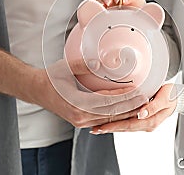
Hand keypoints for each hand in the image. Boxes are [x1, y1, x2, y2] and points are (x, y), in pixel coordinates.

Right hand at [32, 59, 146, 127]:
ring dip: (126, 111)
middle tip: (146, 98)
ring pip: (109, 118)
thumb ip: (84, 64)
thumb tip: (101, 62)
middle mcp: (80, 117)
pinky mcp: (82, 121)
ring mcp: (81, 121)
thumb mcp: (66, 68)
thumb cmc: (51, 78)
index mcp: (77, 104)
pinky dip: (116, 114)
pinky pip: (103, 119)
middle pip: (112, 113)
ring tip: (141, 103)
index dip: (124, 96)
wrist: (37, 90)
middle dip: (130, 106)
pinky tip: (126, 108)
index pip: (107, 102)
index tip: (137, 89)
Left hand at [90, 84, 176, 133]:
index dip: (114, 125)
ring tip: (98, 127)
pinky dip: (118, 123)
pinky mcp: (143, 120)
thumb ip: (153, 106)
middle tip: (94, 129)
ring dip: (112, 127)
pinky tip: (109, 123)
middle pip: (125, 128)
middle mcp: (147, 125)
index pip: (129, 124)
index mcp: (151, 121)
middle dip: (109, 128)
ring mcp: (145, 123)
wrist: (179, 97)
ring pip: (125, 127)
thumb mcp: (164, 98)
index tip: (102, 126)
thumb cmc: (171, 94)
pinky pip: (129, 123)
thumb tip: (141, 114)